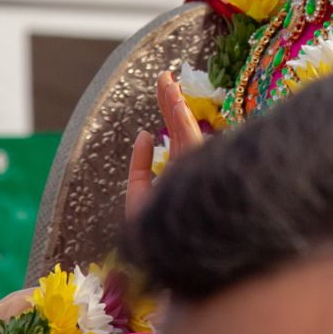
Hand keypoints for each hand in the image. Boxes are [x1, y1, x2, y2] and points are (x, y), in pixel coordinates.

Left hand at [125, 73, 207, 221]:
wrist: (160, 258)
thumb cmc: (152, 234)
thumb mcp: (138, 196)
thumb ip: (139, 166)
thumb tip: (145, 133)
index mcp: (181, 172)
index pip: (177, 134)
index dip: (170, 109)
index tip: (165, 84)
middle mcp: (191, 168)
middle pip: (182, 127)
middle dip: (172, 101)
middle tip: (165, 75)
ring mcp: (195, 171)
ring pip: (189, 131)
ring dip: (177, 106)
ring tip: (168, 83)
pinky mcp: (195, 174)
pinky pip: (192, 143)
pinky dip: (183, 121)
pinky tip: (175, 104)